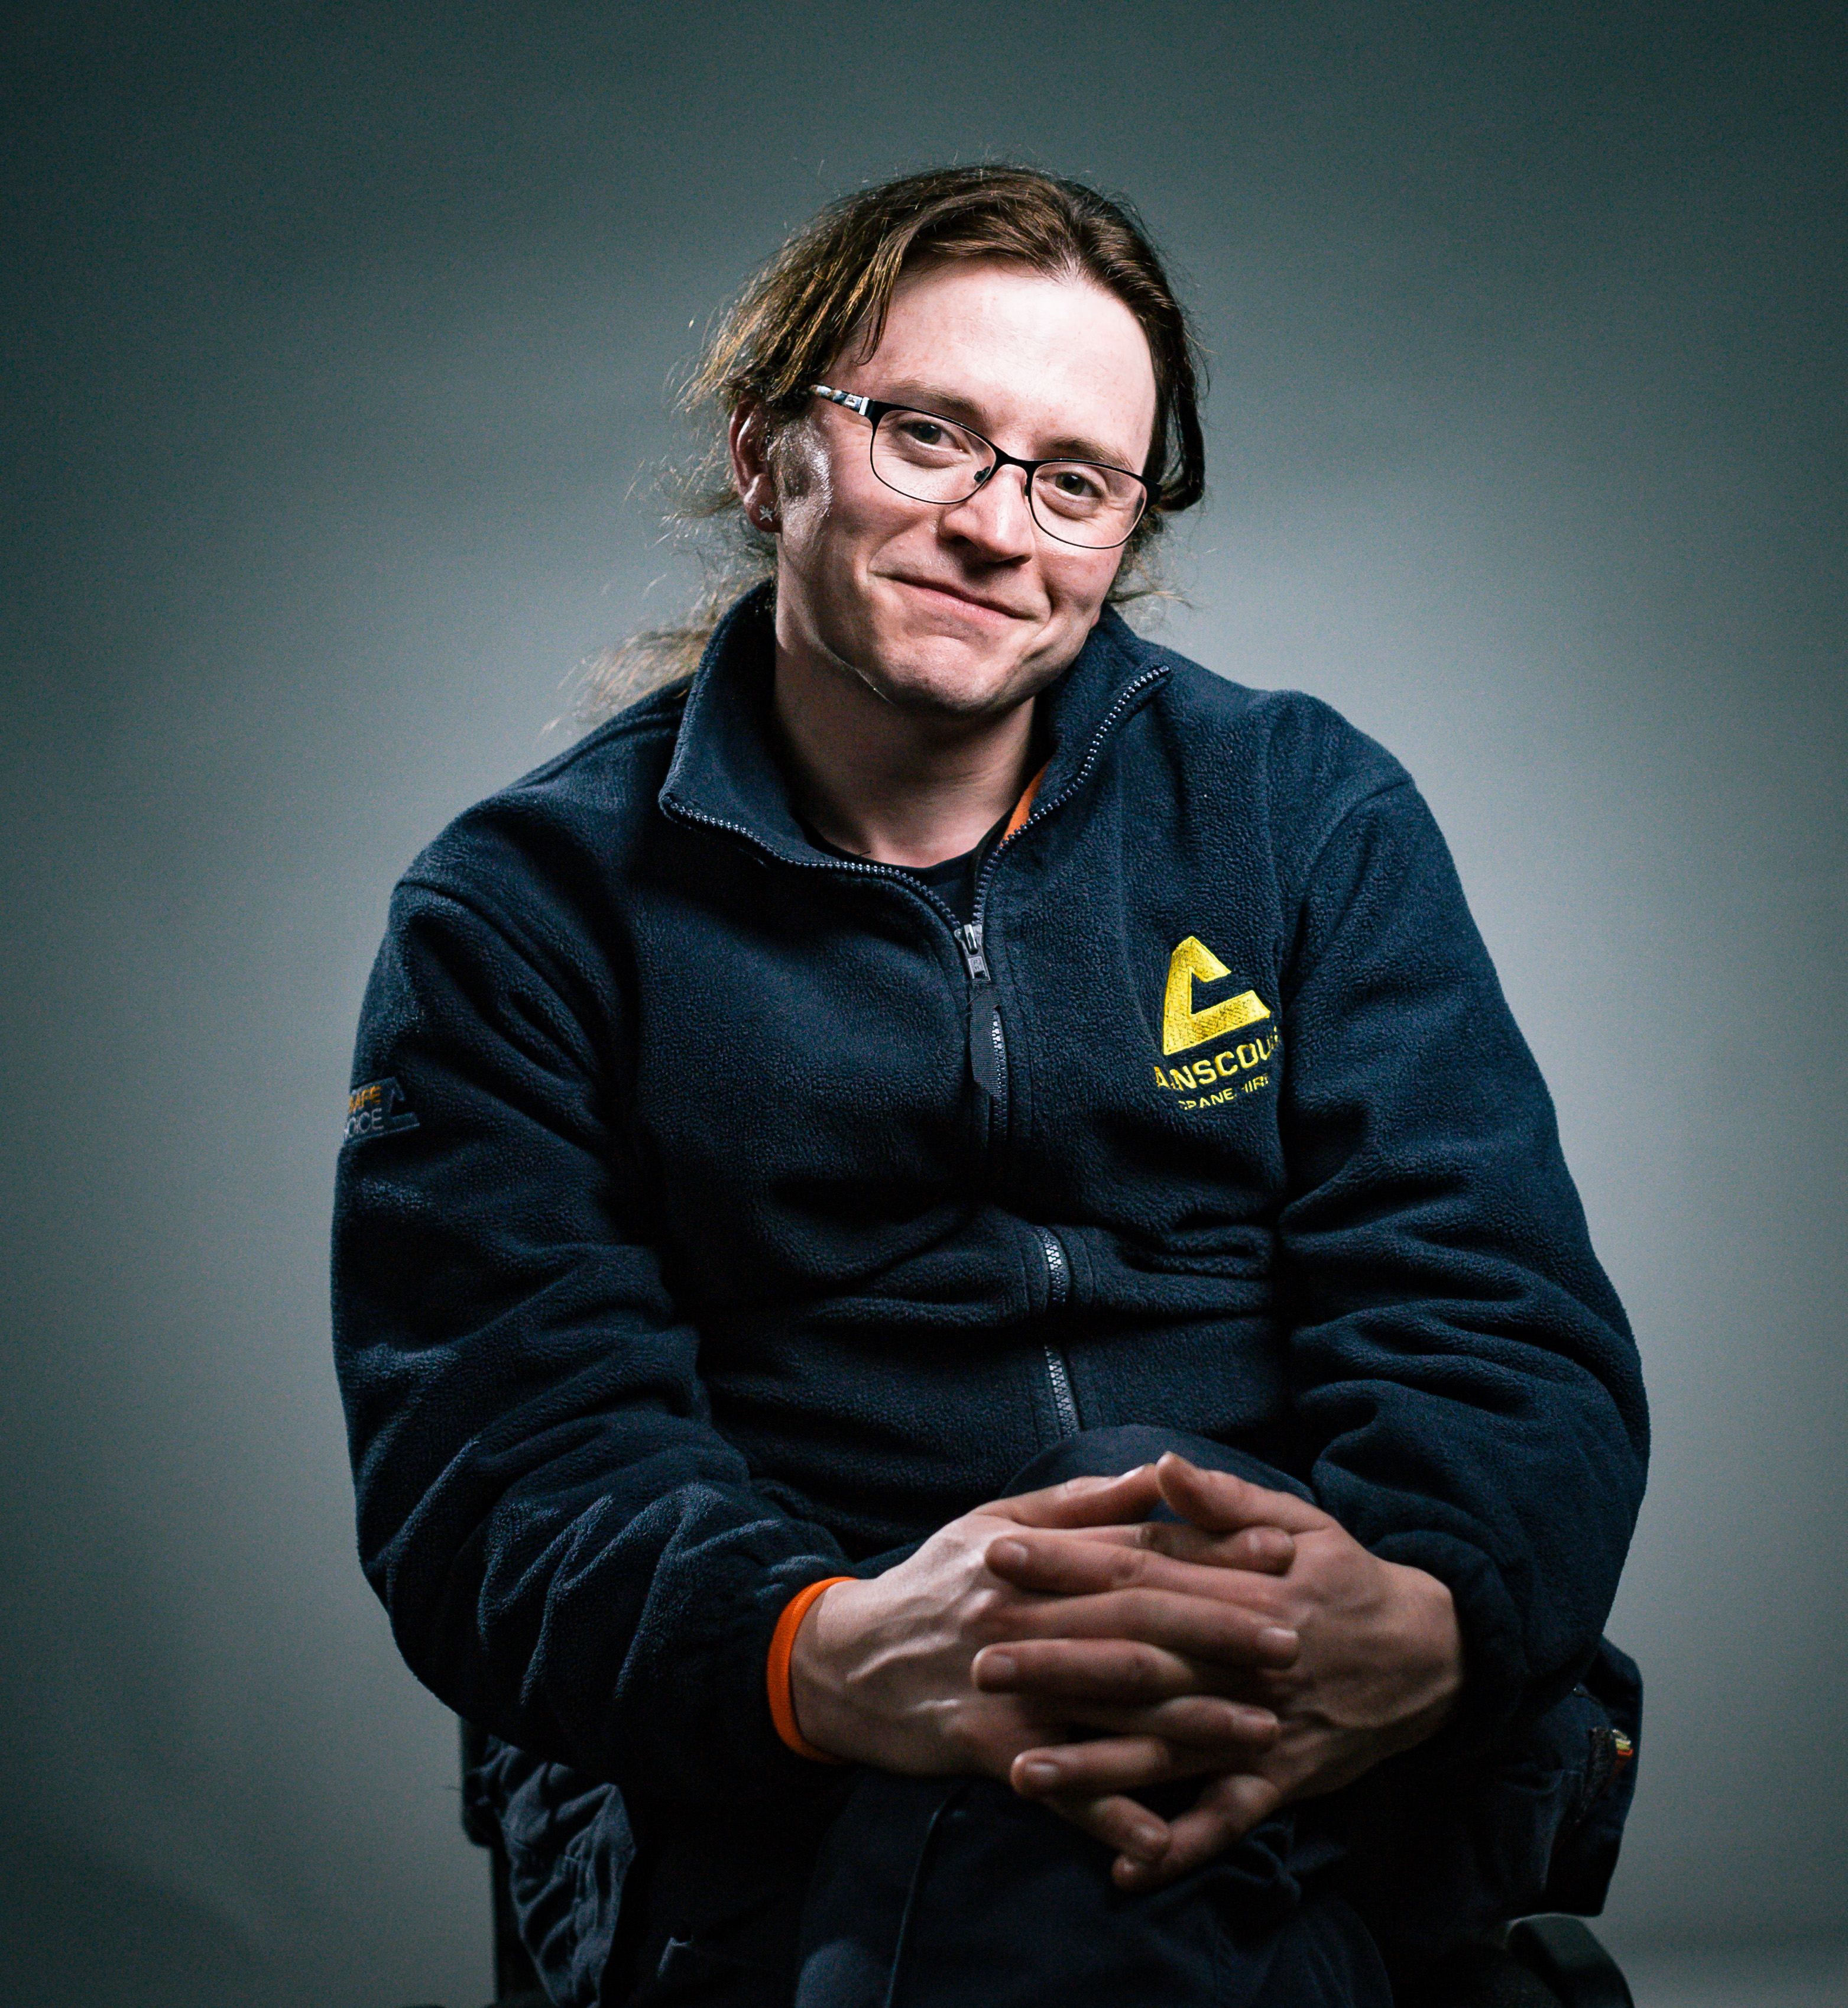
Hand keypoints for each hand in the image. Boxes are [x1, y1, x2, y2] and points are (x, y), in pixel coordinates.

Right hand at [787, 1464, 1296, 1863]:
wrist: (845, 1658)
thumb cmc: (933, 1584)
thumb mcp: (993, 1521)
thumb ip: (1077, 1504)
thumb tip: (1153, 1473)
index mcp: (1033, 1557)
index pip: (1138, 1551)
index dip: (1213, 1552)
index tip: (1281, 1553)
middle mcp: (1025, 1616)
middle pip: (1138, 1626)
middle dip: (1221, 1636)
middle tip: (1292, 1647)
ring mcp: (1008, 1684)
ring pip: (1112, 1706)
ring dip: (1191, 1725)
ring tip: (1261, 1734)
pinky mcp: (986, 1743)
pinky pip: (1059, 1786)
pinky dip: (1109, 1813)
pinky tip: (1163, 1836)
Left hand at [980, 1454, 1463, 1887]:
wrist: (1433, 1654)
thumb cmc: (1347, 1578)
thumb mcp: (1296, 1521)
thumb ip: (1224, 1498)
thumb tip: (1161, 1465)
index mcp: (1240, 1587)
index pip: (1137, 1571)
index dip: (1065, 1563)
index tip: (998, 1553)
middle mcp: (1242, 1660)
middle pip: (1136, 1660)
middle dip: (1054, 1662)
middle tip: (979, 1659)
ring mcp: (1260, 1725)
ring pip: (1166, 1749)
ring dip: (1093, 1766)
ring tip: (1020, 1773)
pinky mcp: (1282, 1779)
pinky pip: (1225, 1819)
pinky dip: (1178, 1844)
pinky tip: (1124, 1866)